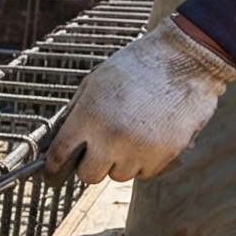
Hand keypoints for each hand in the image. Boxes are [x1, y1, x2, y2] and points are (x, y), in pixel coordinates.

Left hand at [47, 17, 235, 183]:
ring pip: (118, 175)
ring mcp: (139, 149)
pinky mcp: (164, 156)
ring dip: (120, 162)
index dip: (52, 169)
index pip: (60, 156)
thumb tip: (61, 142)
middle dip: (90, 166)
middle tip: (98, 151)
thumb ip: (77, 114)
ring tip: (132, 134)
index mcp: (89, 116)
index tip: (52, 176)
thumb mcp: (95, 83)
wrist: (184, 60)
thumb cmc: (136, 67)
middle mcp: (111, 138)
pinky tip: (149, 138)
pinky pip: (145, 173)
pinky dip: (144, 162)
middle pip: (88, 176)